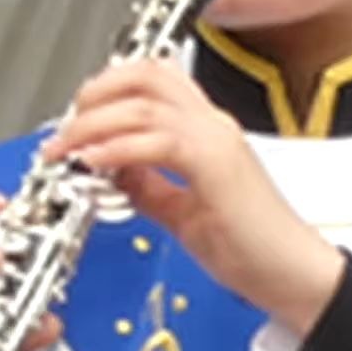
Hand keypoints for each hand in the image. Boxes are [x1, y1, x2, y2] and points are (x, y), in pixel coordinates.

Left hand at [51, 57, 343, 331]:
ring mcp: (217, 141)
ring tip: (66, 150)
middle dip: (92, 95)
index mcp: (204, 129)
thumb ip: (144, 183)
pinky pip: (159, 141)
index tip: (73, 116)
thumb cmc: (245, 245)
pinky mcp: (217, 166)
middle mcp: (212, 125)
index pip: (153, 79)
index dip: (105, 87)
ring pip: (144, 105)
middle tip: (62, 130)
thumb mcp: (177, 209)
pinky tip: (94, 162)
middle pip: (145, 77)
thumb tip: (108, 169)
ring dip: (93, 124)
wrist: (288, 273)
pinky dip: (118, 148)